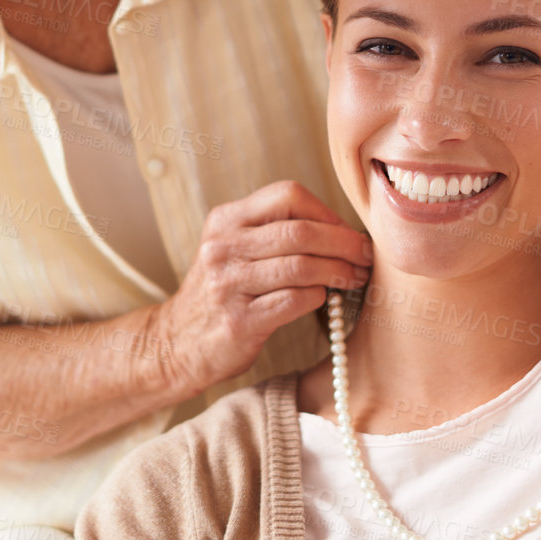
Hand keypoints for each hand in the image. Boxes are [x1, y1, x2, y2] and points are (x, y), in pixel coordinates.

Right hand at [154, 181, 371, 395]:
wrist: (175, 344)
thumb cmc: (220, 293)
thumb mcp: (233, 249)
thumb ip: (273, 232)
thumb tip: (341, 230)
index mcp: (225, 220)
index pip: (287, 195)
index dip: (327, 212)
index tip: (347, 232)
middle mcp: (223, 247)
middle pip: (300, 231)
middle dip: (343, 243)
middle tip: (365, 256)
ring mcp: (228, 284)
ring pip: (301, 266)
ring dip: (338, 271)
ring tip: (354, 278)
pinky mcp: (239, 320)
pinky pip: (293, 301)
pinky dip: (318, 298)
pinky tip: (324, 299)